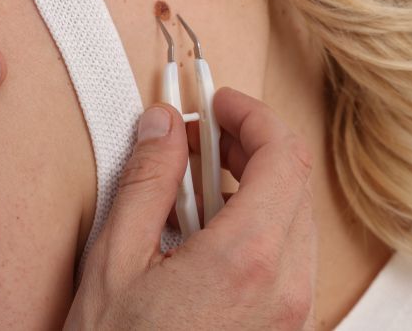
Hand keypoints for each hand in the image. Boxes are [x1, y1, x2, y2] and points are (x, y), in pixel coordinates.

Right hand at [66, 87, 316, 329]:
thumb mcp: (115, 262)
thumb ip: (146, 181)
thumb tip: (165, 123)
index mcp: (248, 261)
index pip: (284, 155)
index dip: (252, 115)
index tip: (218, 103)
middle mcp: (287, 288)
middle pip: (295, 181)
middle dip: (251, 145)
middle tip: (201, 137)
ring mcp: (292, 315)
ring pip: (296, 219)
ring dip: (255, 185)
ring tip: (196, 187)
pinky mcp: (285, 330)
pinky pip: (290, 257)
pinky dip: (259, 225)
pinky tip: (208, 234)